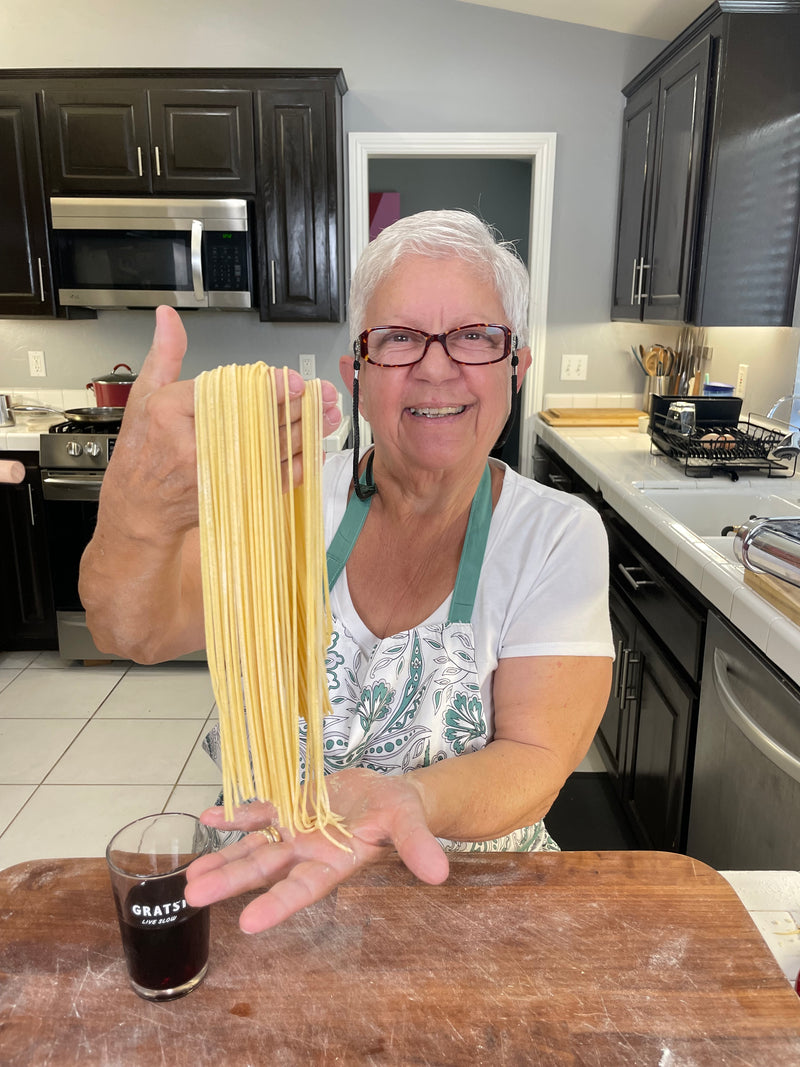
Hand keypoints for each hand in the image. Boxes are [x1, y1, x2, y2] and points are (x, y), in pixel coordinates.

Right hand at [107, 305, 342, 534]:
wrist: (140, 507)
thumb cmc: (141, 452)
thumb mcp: (144, 395)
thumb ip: (165, 354)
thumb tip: (168, 317)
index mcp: (171, 413)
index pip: (230, 393)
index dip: (269, 387)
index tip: (294, 380)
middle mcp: (194, 444)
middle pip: (259, 419)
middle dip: (297, 405)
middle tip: (322, 393)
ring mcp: (216, 472)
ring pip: (272, 448)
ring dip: (306, 431)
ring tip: (329, 415)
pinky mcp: (232, 493)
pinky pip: (274, 479)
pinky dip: (298, 464)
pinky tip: (315, 449)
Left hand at [185, 768, 448, 932]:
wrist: (390, 794)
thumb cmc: (401, 813)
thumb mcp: (411, 824)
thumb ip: (418, 846)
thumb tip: (439, 872)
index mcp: (334, 863)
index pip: (303, 889)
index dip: (277, 905)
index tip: (248, 924)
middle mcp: (307, 852)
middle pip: (265, 870)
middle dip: (230, 882)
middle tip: (193, 897)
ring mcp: (294, 831)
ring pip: (253, 847)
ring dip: (223, 859)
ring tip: (190, 876)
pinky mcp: (289, 807)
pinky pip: (257, 813)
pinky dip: (234, 816)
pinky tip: (209, 818)